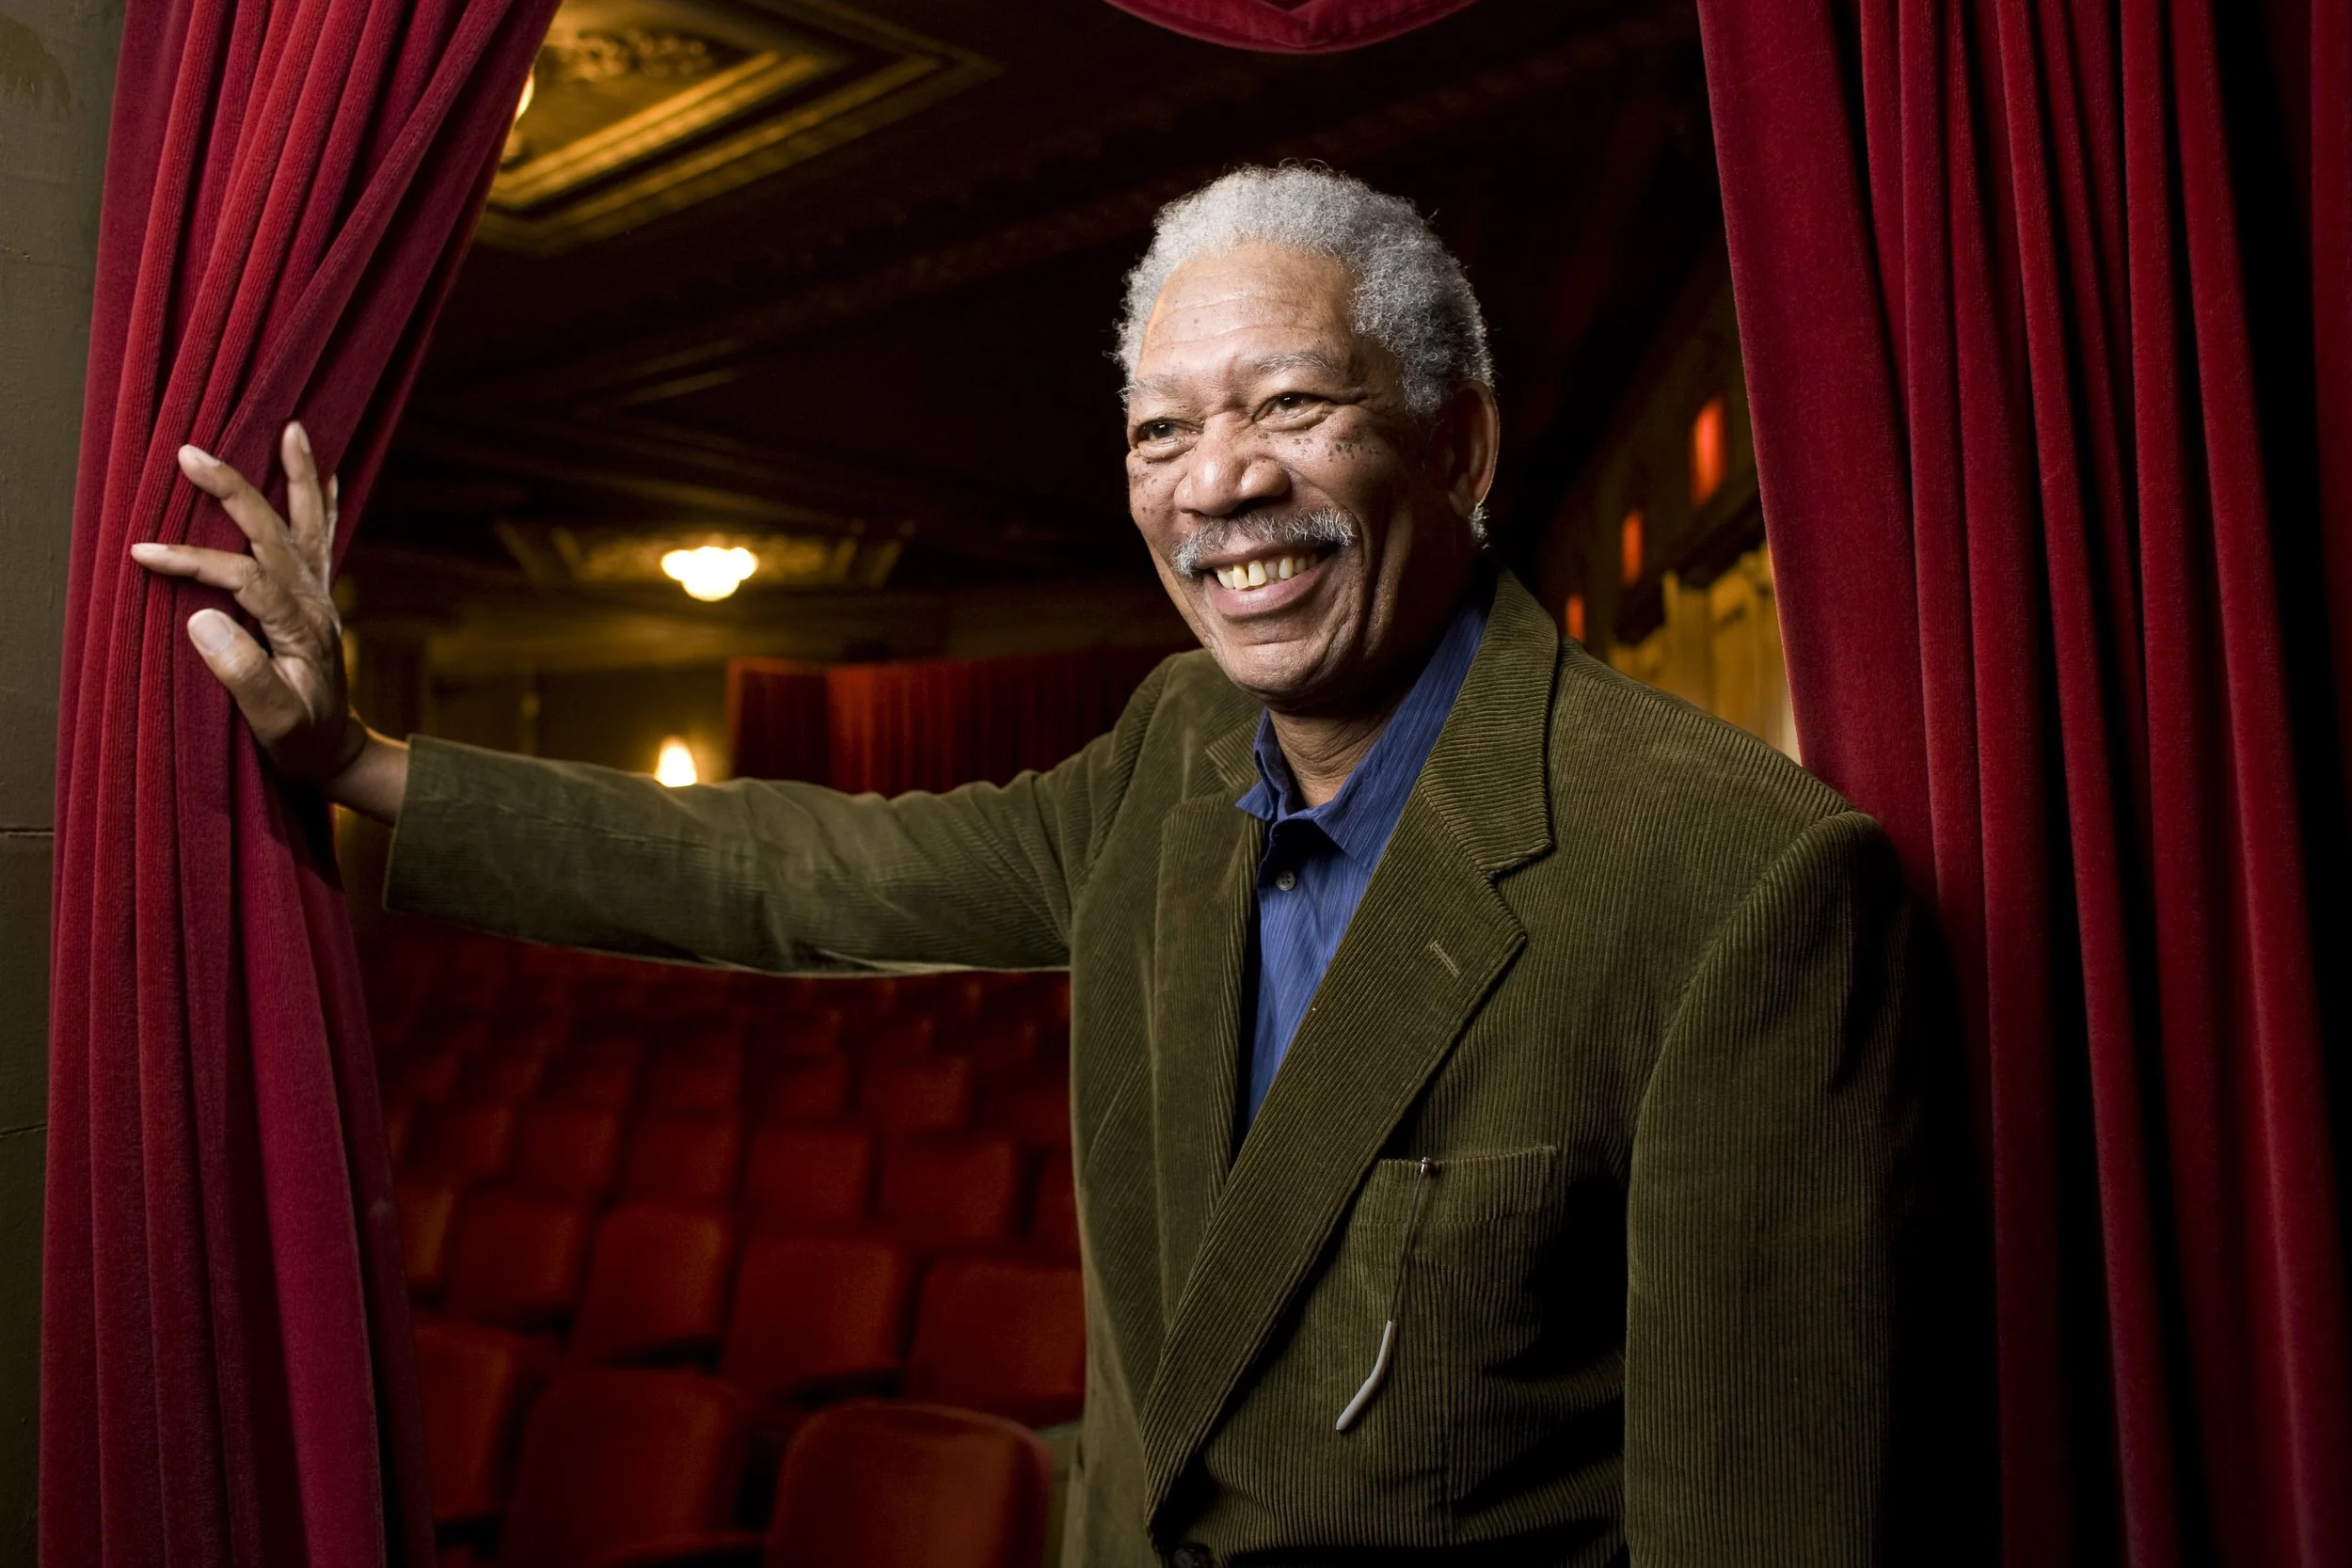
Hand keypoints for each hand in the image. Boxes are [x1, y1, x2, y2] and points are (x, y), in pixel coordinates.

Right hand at [131, 422, 366, 787]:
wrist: (335, 752)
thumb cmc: (300, 740)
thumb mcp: (271, 720)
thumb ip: (242, 674)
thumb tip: (202, 618)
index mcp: (301, 629)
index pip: (246, 578)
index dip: (195, 561)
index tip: (143, 554)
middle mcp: (315, 603)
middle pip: (275, 535)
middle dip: (233, 492)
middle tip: (192, 454)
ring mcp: (320, 597)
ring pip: (308, 526)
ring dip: (297, 477)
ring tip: (293, 429)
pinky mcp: (317, 599)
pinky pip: (323, 540)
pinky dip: (323, 503)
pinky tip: (328, 471)